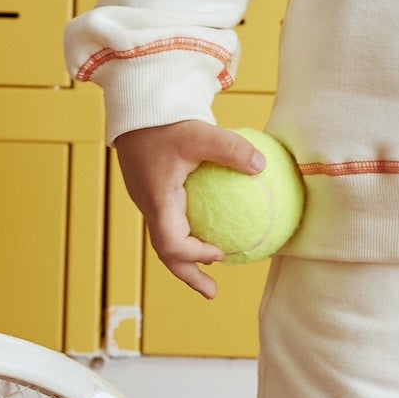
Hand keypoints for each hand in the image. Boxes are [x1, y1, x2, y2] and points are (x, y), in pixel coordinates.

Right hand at [115, 120, 263, 300]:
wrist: (136, 105)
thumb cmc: (164, 121)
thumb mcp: (199, 133)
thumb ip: (231, 149)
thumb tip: (262, 165)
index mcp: (158, 200)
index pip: (171, 243)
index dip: (194, 255)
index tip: (220, 255)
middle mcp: (150, 204)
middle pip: (166, 251)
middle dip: (188, 274)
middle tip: (213, 292)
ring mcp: (149, 198)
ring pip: (167, 236)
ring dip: (187, 255)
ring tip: (214, 263)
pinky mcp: (153, 188)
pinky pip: (171, 219)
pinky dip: (188, 232)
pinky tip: (211, 223)